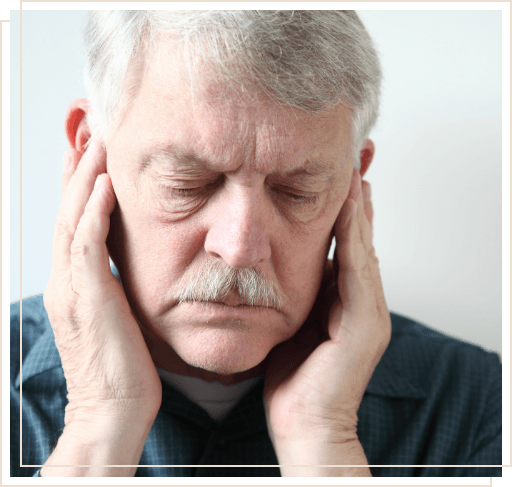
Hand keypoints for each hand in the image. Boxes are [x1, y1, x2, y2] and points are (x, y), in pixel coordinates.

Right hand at [42, 141, 161, 474]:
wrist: (113, 409)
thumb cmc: (122, 366)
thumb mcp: (117, 316)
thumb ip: (115, 286)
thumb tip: (128, 265)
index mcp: (73, 283)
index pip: (73, 221)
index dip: (78, 184)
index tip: (90, 152)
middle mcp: (65, 279)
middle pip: (66, 210)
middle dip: (76, 168)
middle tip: (87, 130)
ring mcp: (71, 287)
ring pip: (71, 219)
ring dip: (82, 177)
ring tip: (95, 141)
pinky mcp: (86, 298)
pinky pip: (86, 244)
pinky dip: (91, 210)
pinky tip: (102, 183)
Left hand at [263, 169, 390, 474]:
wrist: (304, 425)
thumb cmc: (292, 379)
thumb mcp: (289, 326)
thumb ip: (292, 296)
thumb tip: (273, 268)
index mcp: (342, 301)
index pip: (345, 244)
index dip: (343, 209)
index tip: (337, 175)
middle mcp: (362, 301)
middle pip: (360, 238)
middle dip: (357, 198)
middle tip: (356, 156)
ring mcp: (368, 312)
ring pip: (364, 247)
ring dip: (359, 209)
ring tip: (355, 170)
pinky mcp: (365, 324)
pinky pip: (358, 270)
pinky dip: (354, 237)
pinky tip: (350, 208)